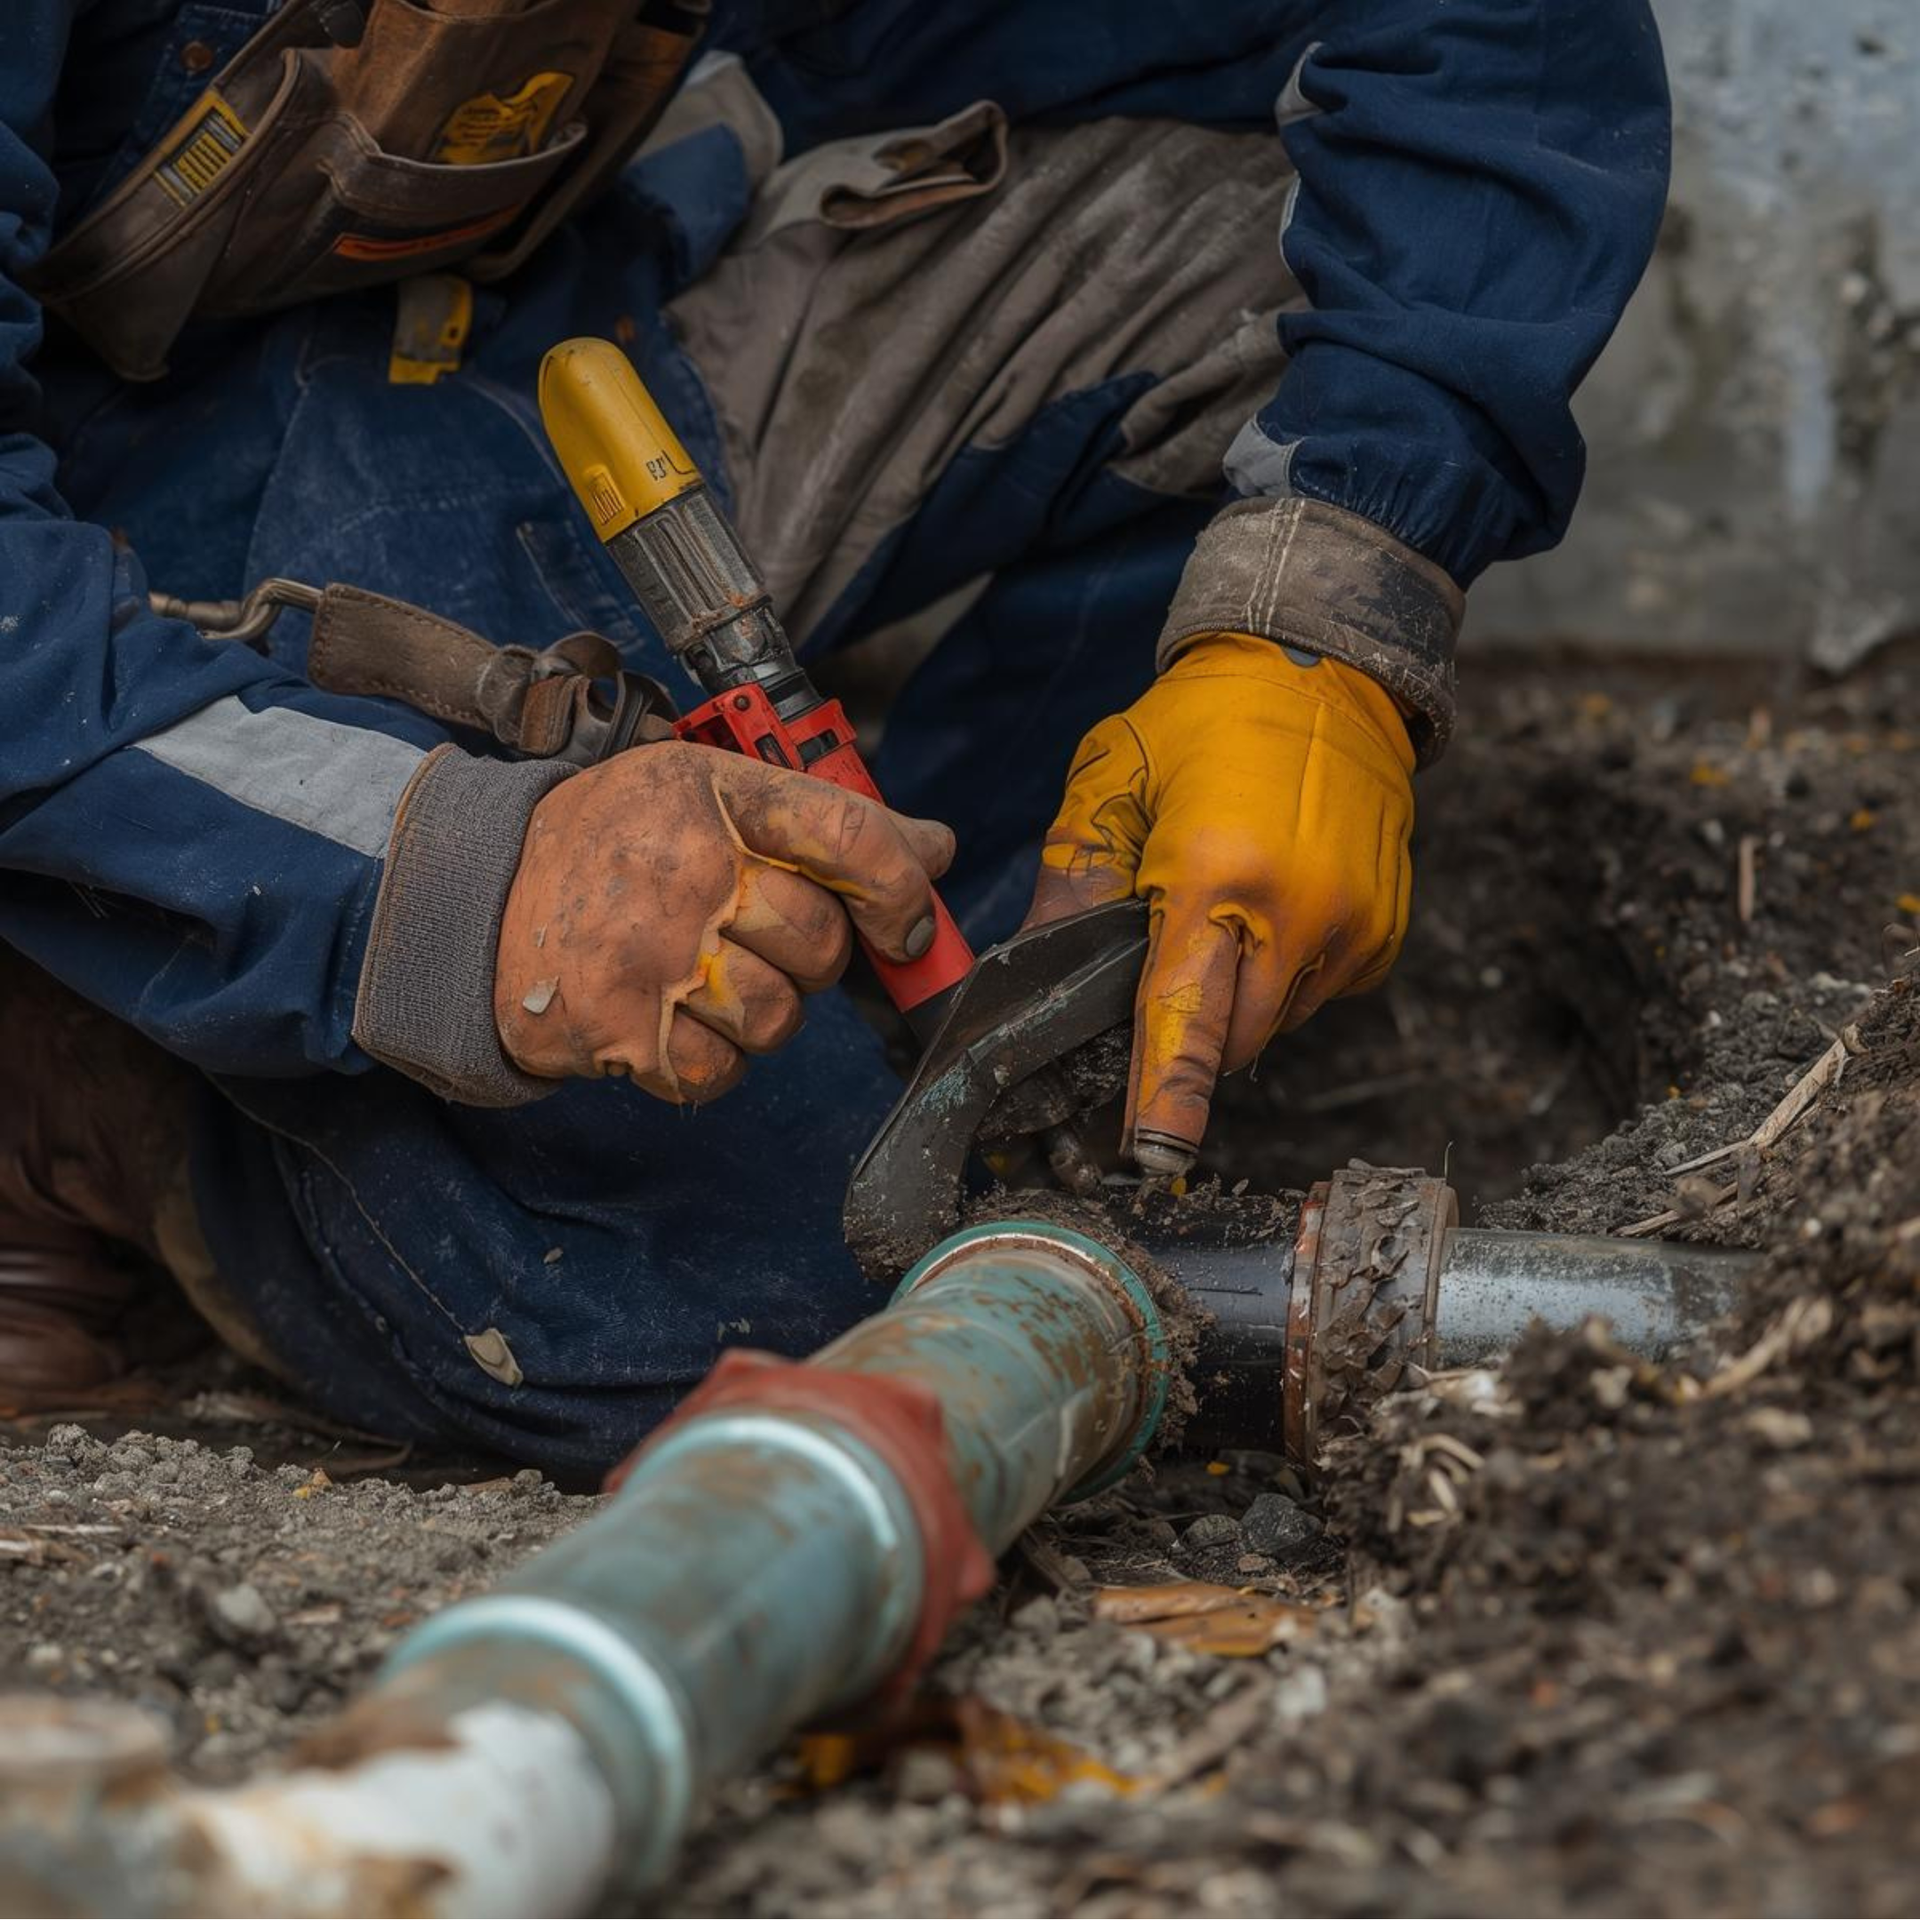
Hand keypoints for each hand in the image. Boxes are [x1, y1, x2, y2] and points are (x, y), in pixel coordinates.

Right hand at [496, 743, 953, 1102]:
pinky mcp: (620, 1029)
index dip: (900, 890)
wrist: (475, 896)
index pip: (850, 837)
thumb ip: (822, 819)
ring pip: (779, 1017)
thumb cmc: (613, 842)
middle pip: (821, 943)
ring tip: (705, 976)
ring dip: (759, 1013)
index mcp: (715, 794)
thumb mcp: (708, 792)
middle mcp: (685, 868)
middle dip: (806, 955)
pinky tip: (673, 1017)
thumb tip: (934, 852)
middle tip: (752, 936)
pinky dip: (711, 1059)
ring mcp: (650, 954)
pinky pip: (721, 1072)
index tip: (904, 925)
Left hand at [1026, 633, 1413, 1172]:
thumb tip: (1032, 979)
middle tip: (1157, 989)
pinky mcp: (1386, 935)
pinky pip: (1316, 996)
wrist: (1328, 670)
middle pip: (1228, 1044)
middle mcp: (1301, 916)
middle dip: (1184, 1041)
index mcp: (1221, 878)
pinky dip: (1279, 978)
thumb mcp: (1111, 782)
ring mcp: (1354, 930)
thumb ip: (1074, 883)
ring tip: (1216, 919)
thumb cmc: (1206, 719)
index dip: (1163, 1100)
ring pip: (1272, 1027)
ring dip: (1233, 1005)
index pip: (1184, 1019)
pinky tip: (1265, 911)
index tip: (1148, 1158)